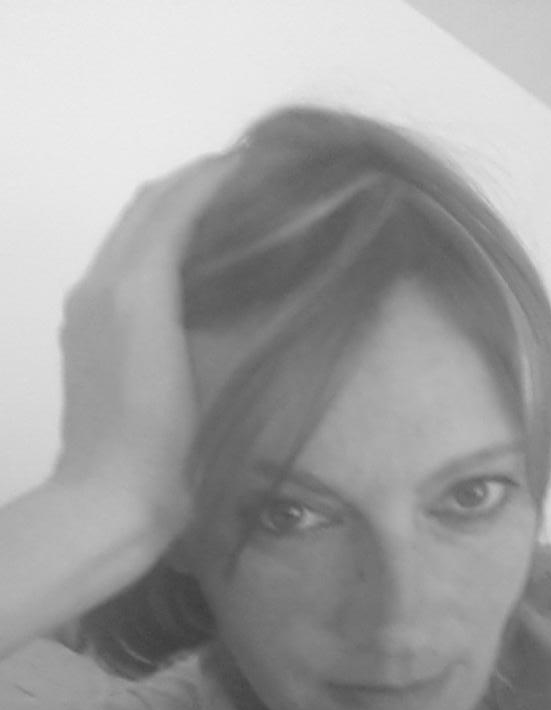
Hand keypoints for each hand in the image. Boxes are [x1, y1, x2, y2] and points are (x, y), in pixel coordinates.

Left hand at [53, 152, 239, 540]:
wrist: (110, 500)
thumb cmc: (169, 448)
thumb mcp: (207, 373)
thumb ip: (222, 304)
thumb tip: (250, 256)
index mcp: (133, 290)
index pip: (174, 204)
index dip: (216, 176)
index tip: (262, 161)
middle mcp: (100, 284)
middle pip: (146, 204)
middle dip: (193, 180)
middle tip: (249, 176)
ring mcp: (84, 306)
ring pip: (129, 229)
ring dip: (172, 205)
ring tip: (225, 207)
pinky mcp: (80, 330)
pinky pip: (119, 260)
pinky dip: (153, 239)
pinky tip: (189, 258)